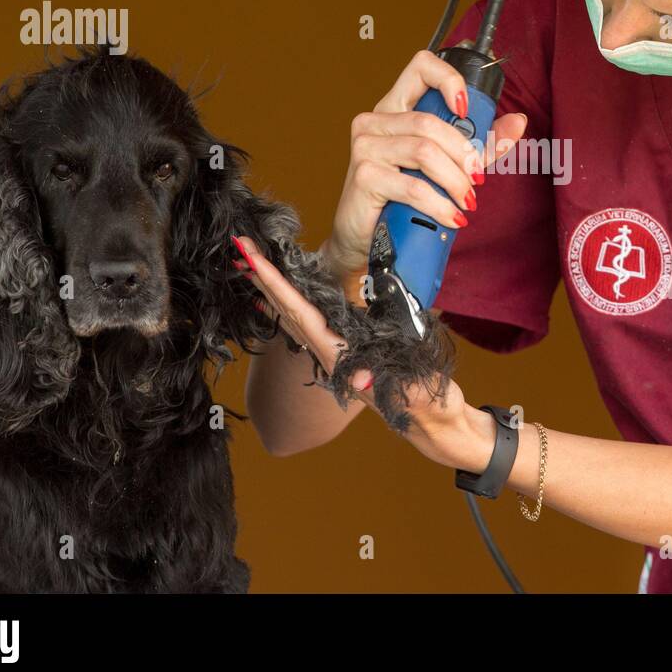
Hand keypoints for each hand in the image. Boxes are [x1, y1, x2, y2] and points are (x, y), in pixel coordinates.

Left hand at [233, 235, 494, 469]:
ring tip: (250, 266)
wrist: (431, 423)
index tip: (253, 258)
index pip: (299, 312)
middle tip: (240, 248)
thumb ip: (382, 381)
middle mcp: (329, 353)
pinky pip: (306, 323)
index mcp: (338, 355)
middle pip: (286, 310)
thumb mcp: (406, 388)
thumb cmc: (421, 401)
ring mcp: (335, 353)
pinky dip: (288, 306)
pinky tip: (278, 300)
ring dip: (270, 289)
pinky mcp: (345, 350)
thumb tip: (360, 379)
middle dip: (262, 279)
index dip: (275, 284)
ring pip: (292, 316)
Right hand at [323, 49, 527, 292]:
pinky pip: (413, 186)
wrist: (366, 239)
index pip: (420, 66)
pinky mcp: (364, 176)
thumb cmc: (403, 198)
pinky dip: (439, 204)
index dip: (449, 79)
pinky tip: (451, 217)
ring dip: (455, 181)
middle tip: (478, 181)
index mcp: (395, 108)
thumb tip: (518, 122)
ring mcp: (366, 146)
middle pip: (431, 122)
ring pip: (424, 152)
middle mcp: (375, 120)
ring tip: (467, 202)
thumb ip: (482, 144)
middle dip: (464, 155)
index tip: (466, 110)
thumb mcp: (448, 166)